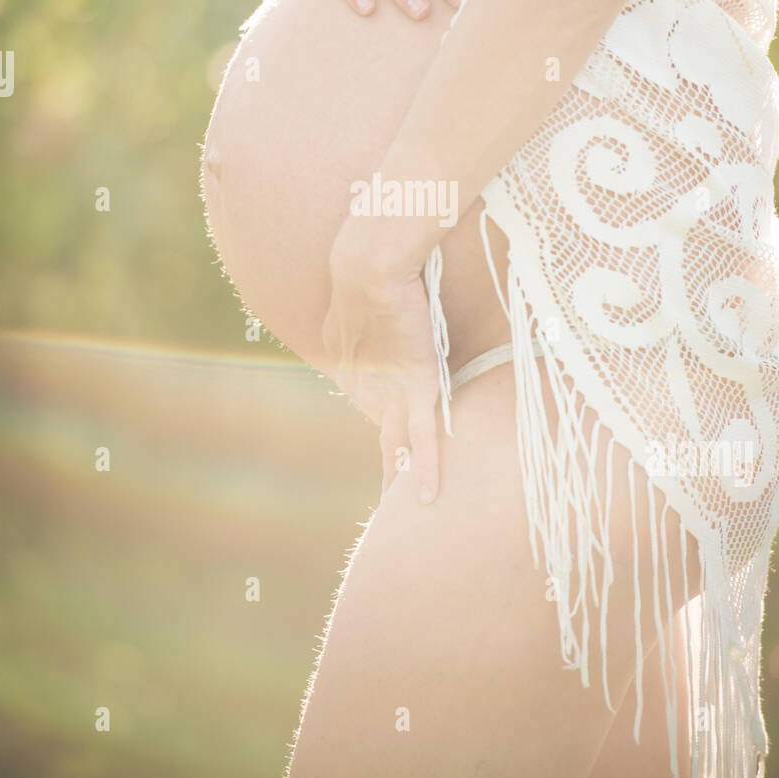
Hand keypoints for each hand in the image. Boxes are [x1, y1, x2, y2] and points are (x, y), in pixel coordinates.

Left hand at [322, 225, 440, 503]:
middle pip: (381, 434)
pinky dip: (425, 469)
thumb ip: (372, 307)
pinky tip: (427, 498)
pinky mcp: (415, 390)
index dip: (384, 425)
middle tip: (393, 498)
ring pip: (397, 446)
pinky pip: (422, 439)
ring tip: (408, 512)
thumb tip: (381, 297)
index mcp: (350, 366)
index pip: (370, 405)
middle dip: (388, 466)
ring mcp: (389, 392)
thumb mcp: (364, 293)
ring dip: (402, 478)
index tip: (392, 446)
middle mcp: (366, 387)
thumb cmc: (369, 267)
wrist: (367, 265)